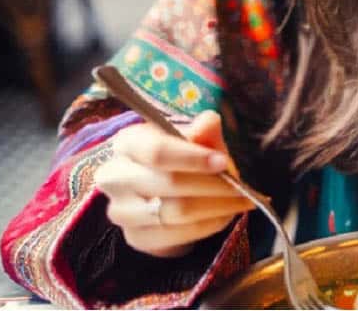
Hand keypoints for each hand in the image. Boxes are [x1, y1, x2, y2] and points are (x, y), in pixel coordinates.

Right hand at [95, 110, 252, 257]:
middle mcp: (115, 176)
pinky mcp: (134, 237)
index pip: (158, 152)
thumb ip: (203, 131)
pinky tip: (224, 216)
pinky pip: (174, 235)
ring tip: (240, 201)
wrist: (164, 189)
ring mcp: (121, 211)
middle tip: (242, 187)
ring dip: (215, 208)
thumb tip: (210, 121)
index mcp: (128, 142)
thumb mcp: (193, 137)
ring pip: (174, 212)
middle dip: (212, 185)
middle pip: (168, 183)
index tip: (223, 162)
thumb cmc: (181, 155)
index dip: (192, 158)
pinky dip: (206, 226)